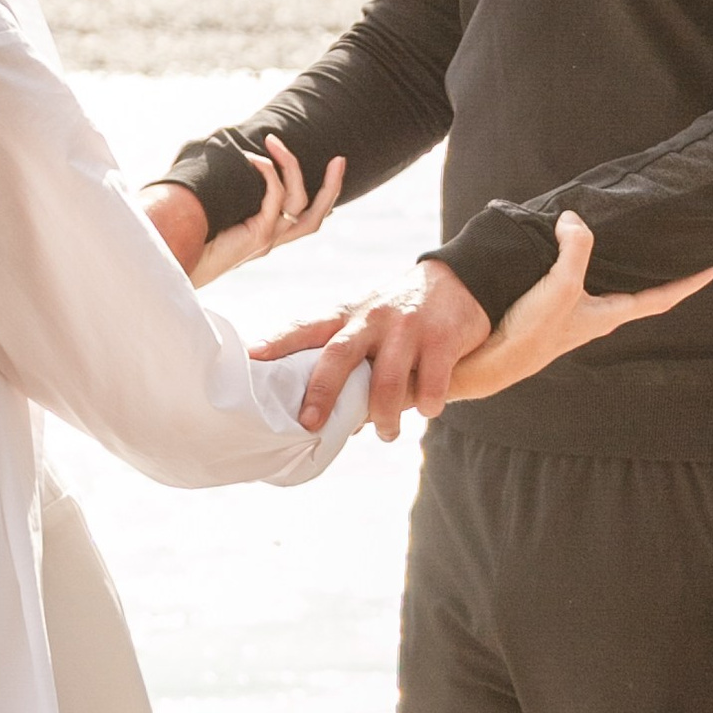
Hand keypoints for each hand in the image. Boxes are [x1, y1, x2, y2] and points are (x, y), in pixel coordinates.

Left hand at [142, 139, 343, 288]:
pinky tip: (253, 159)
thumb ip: (227, 190)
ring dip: (292, 166)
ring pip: (302, 203)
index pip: (306, 219)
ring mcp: (267, 239)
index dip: (323, 197)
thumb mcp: (213, 207)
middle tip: (339, 159)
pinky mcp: (259, 236)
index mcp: (264, 236)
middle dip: (333, 187)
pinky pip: (276, 197)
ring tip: (274, 142)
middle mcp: (271, 239)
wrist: (171, 257)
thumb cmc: (182, 231)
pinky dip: (268, 173)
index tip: (329, 169)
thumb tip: (226, 155)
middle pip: (317, 217)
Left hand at [253, 255, 491, 439]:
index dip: (277, 343)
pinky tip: (427, 409)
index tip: (251, 358)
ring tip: (385, 434)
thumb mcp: (368, 320)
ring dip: (384, 417)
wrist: (462, 278)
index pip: (305, 327)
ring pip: (387, 382)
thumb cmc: (402, 313)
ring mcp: (407, 327)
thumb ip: (348, 357)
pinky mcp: (441, 338)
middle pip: (339, 355)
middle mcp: (372, 318)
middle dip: (322, 392)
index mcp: (348, 314)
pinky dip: (428, 404)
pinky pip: (431, 383)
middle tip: (310, 424)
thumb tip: (324, 414)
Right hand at [449, 213, 712, 401]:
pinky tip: (569, 249)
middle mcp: (598, 316)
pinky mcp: (551, 310)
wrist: (493, 360)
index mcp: (610, 314)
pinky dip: (583, 263)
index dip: (688, 284)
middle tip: (671, 248)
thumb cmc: (532, 331)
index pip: (661, 298)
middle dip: (654, 271)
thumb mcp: (560, 286)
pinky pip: (577, 280)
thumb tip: (575, 220)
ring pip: (606, 284)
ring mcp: (574, 314)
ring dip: (617, 265)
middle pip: (637, 290)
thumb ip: (574, 251)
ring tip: (626, 240)